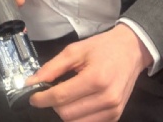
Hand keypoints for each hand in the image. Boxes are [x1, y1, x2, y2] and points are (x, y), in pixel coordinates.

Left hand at [27, 24, 152, 120]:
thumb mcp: (76, 50)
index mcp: (96, 78)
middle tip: (51, 92)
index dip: (42, 98)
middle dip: (53, 104)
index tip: (32, 96)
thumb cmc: (103, 47)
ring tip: (66, 96)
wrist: (131, 50)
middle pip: (67, 114)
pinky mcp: (116, 117)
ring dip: (65, 112)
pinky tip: (78, 102)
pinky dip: (78, 116)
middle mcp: (106, 98)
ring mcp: (113, 110)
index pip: (61, 97)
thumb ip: (53, 67)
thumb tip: (31, 82)